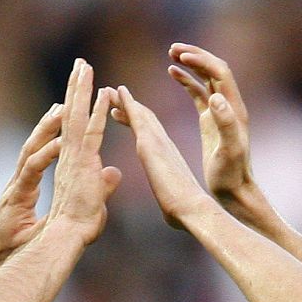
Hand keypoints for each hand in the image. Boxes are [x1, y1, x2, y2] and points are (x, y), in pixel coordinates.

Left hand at [0, 104, 64, 260]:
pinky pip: (32, 157)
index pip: (32, 168)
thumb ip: (48, 230)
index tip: (64, 143)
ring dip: (45, 129)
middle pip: (30, 149)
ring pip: (30, 149)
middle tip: (64, 108)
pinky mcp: (19, 185)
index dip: (47, 154)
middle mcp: (15, 184)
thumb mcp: (29, 243)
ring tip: (62, 108)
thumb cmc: (6, 251)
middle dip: (47, 128)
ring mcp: (16, 183)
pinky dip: (44, 142)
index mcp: (18, 197)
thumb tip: (68, 220)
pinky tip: (54, 132)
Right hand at [46, 59, 121, 246]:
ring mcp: (72, 158)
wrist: (64, 239)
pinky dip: (96, 112)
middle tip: (80, 62)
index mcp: (72, 163)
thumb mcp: (96, 201)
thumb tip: (114, 173)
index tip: (84, 85)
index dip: (80, 106)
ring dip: (82, 91)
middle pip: (71, 115)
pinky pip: (90, 133)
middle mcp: (69, 156)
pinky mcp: (80, 164)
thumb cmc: (76, 227)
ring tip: (85, 66)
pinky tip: (103, 94)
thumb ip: (104, 184)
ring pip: (76, 117)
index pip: (77, 128)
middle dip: (76, 88)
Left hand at [109, 86, 213, 230]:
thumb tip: (171, 209)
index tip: (120, 114)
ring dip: (123, 100)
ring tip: (108, 89)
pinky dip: (126, 102)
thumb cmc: (183, 212)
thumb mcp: (172, 201)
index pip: (148, 135)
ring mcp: (158, 141)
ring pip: (139, 113)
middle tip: (113, 94)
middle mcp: (164, 144)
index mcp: (166, 158)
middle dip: (128, 106)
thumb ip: (169, 196)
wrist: (192, 210)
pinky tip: (117, 91)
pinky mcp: (151, 143)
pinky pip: (136, 116)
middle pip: (144, 119)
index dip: (135, 121)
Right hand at [167, 43, 259, 216]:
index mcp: (233, 108)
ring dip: (190, 64)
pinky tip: (172, 73)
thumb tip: (215, 98)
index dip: (201, 61)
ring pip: (205, 78)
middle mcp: (228, 105)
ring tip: (170, 55)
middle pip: (213, 69)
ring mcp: (219, 111)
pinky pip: (198, 93)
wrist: (234, 190)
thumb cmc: (231, 175)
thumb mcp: (229, 150)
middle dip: (195, 56)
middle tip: (173, 48)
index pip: (219, 73)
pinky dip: (186, 80)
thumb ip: (225, 123)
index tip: (181, 56)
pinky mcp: (210, 120)